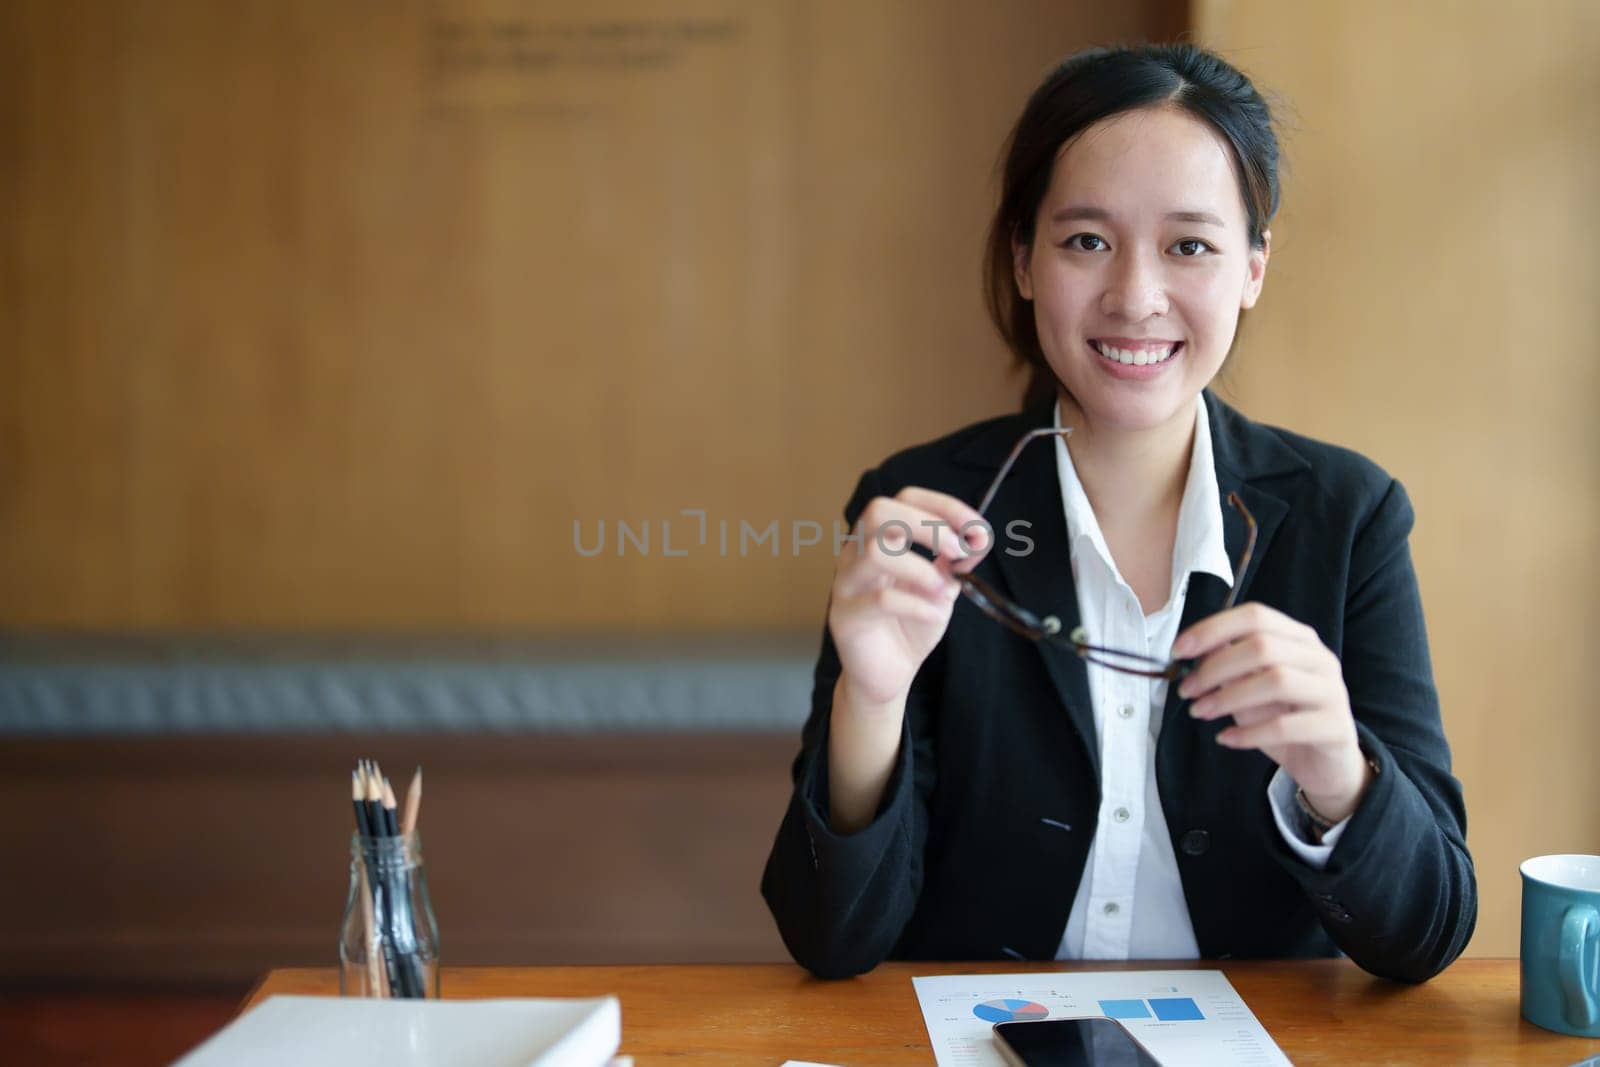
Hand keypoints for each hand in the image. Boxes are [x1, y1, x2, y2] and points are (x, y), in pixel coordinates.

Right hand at [827, 487, 991, 708]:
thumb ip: (956, 561)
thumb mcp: (942, 587)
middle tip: (956, 551)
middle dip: (927, 525)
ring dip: (920, 567)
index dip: (943, 506)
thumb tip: (978, 537)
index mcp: (879, 538)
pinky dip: (917, 605)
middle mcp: (856, 553)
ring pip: (874, 551)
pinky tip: (934, 616)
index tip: (976, 528)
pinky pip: (880, 599)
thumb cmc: (911, 625)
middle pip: (879, 511)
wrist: (889, 674)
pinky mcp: (846, 617)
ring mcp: (846, 583)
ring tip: (943, 590)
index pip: (905, 499)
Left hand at [1173, 603, 1372, 822]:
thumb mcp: (1250, 686)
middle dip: (1215, 667)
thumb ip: (1229, 666)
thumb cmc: (1283, 717)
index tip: (1178, 651)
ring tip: (1200, 712)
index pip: (1255, 616)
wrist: (1326, 764)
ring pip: (1276, 681)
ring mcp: (1331, 691)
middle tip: (1186, 691)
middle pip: (1263, 646)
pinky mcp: (1335, 727)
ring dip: (1228, 697)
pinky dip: (1248, 733)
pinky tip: (1226, 738)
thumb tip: (1194, 650)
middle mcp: (1319, 658)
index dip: (1212, 629)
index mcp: (1298, 638)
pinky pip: (1285, 726)